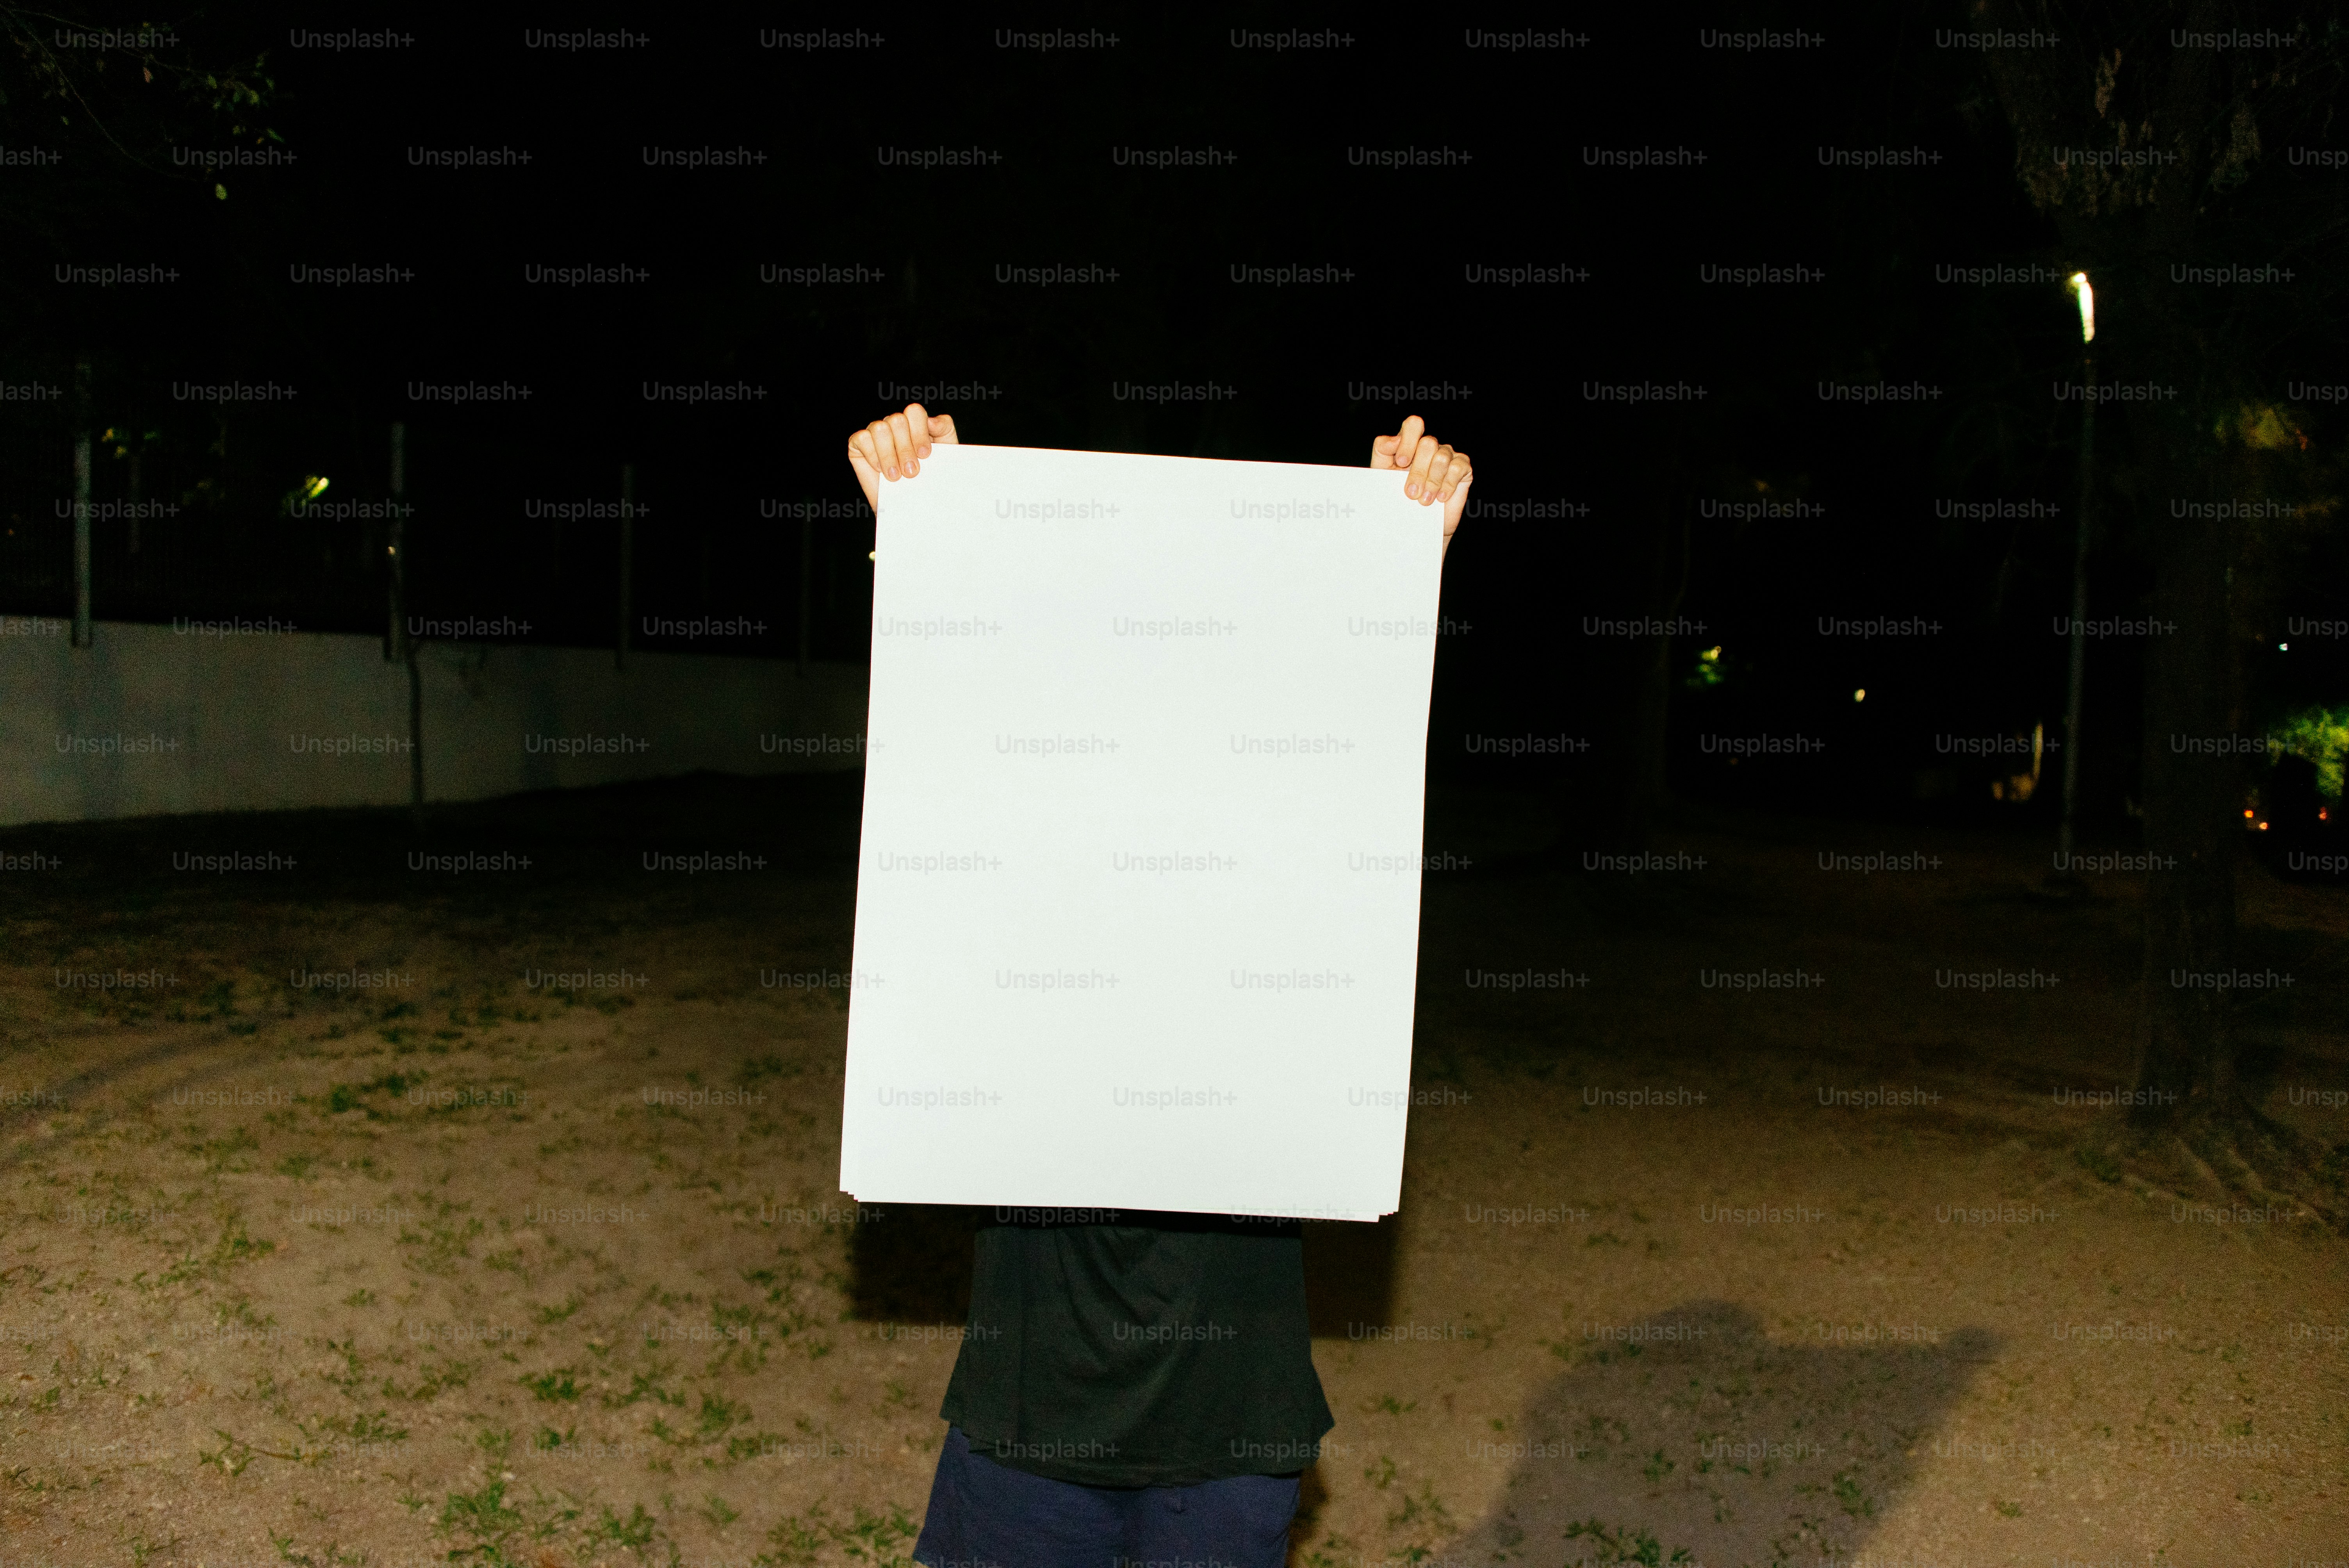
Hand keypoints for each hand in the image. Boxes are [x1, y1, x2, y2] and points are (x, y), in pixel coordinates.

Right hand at [846, 403, 957, 514]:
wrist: (911, 507)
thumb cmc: (929, 479)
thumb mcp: (946, 453)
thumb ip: (944, 429)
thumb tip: (932, 420)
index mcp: (915, 422)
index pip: (914, 411)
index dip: (919, 433)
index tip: (925, 455)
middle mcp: (894, 424)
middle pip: (897, 420)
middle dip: (905, 449)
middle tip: (912, 472)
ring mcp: (875, 433)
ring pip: (880, 428)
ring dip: (889, 455)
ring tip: (896, 476)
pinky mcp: (858, 444)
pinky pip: (862, 439)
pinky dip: (872, 456)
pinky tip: (880, 470)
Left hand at [1370, 414, 1471, 557]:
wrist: (1417, 526)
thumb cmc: (1398, 499)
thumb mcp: (1382, 475)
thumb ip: (1382, 451)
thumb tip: (1393, 440)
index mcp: (1411, 443)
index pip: (1413, 425)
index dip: (1408, 441)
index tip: (1401, 464)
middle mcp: (1431, 446)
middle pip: (1428, 443)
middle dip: (1418, 471)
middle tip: (1410, 493)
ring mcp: (1448, 455)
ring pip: (1442, 456)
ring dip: (1431, 481)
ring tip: (1424, 501)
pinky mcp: (1463, 468)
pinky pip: (1457, 468)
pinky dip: (1447, 485)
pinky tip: (1440, 498)